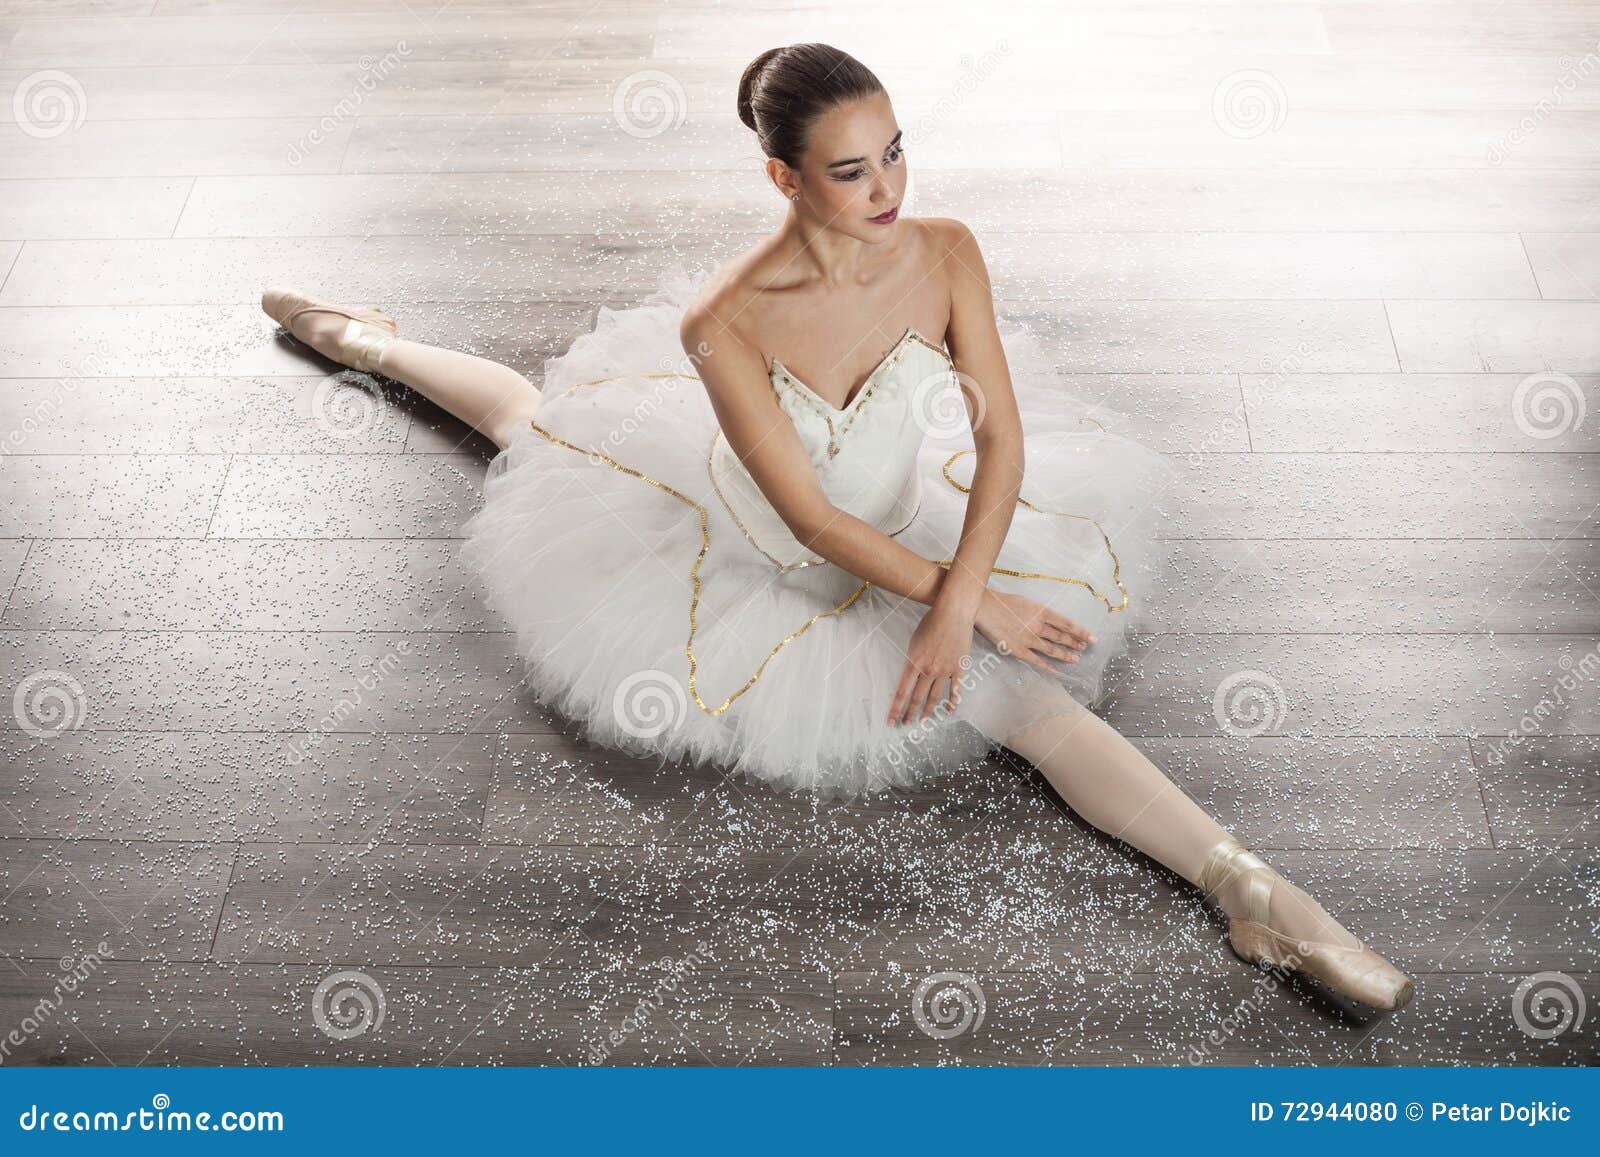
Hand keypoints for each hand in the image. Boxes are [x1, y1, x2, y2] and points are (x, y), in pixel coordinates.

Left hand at [888, 601, 973, 726]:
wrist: (953, 613)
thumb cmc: (931, 622)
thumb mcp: (914, 641)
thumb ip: (913, 660)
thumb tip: (911, 674)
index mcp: (914, 662)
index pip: (901, 692)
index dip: (895, 709)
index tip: (890, 722)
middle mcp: (928, 670)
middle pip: (917, 698)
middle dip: (909, 713)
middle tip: (905, 725)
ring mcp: (945, 670)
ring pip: (934, 697)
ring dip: (928, 712)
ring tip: (923, 722)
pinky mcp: (959, 668)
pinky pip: (955, 690)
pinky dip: (952, 702)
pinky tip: (949, 711)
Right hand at [973, 588, 1095, 674]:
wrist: (984, 607)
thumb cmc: (1002, 601)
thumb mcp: (1026, 602)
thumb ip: (1038, 612)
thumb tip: (1048, 620)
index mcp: (1042, 611)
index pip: (1067, 623)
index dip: (1081, 631)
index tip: (1092, 637)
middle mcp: (1039, 626)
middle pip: (1061, 637)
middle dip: (1075, 642)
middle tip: (1085, 647)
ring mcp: (1029, 639)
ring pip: (1052, 649)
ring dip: (1065, 654)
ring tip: (1075, 658)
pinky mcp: (1018, 650)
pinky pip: (1036, 660)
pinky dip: (1047, 666)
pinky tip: (1056, 670)